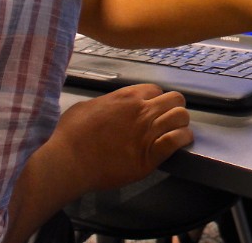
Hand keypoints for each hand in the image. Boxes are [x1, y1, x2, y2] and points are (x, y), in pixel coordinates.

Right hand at [48, 84, 192, 193]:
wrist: (68, 160)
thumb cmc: (70, 134)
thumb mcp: (85, 107)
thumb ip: (104, 104)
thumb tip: (108, 107)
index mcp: (126, 97)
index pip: (155, 90)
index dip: (155, 100)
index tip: (151, 110)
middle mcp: (141, 110)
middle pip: (175, 99)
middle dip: (174, 108)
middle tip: (167, 120)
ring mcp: (147, 131)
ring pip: (181, 116)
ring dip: (181, 123)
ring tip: (176, 131)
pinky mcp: (150, 155)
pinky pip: (177, 140)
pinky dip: (183, 140)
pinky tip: (181, 143)